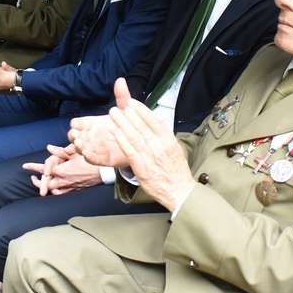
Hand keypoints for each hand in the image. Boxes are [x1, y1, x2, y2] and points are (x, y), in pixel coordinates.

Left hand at [25, 144, 102, 195]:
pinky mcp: (75, 190)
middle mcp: (63, 180)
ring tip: (40, 184)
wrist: (103, 172)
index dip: (34, 167)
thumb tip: (49, 147)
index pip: (44, 169)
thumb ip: (60, 150)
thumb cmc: (90, 160)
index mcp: (62, 170)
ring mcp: (69, 186)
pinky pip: (62, 194)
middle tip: (32, 178)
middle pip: (46, 183)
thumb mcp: (75, 152)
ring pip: (53, 190)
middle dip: (38, 181)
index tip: (25, 166)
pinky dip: (56, 192)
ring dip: (46, 187)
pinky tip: (54, 189)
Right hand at [68, 79, 139, 168]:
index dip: (76, 124)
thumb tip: (120, 80)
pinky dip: (89, 156)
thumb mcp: (125, 109)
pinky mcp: (103, 159)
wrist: (139, 141)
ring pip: (82, 148)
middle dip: (74, 135)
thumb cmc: (128, 124)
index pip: (79, 123)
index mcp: (93, 124)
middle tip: (75, 134)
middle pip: (77, 136)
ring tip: (80, 144)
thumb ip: (122, 96)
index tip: (75, 123)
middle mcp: (92, 136)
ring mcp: (96, 148)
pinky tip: (87, 153)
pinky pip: (94, 159)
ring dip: (79, 146)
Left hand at [102, 78, 194, 210]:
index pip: (152, 120)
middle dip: (128, 113)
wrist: (178, 190)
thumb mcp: (176, 148)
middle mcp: (158, 145)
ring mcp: (149, 155)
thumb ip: (167, 134)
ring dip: (122, 123)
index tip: (132, 102)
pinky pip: (129, 150)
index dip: (140, 109)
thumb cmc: (177, 170)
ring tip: (114, 114)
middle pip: (140, 125)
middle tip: (119, 106)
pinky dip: (122, 140)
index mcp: (167, 139)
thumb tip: (162, 121)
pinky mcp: (140, 166)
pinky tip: (116, 132)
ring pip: (133, 135)